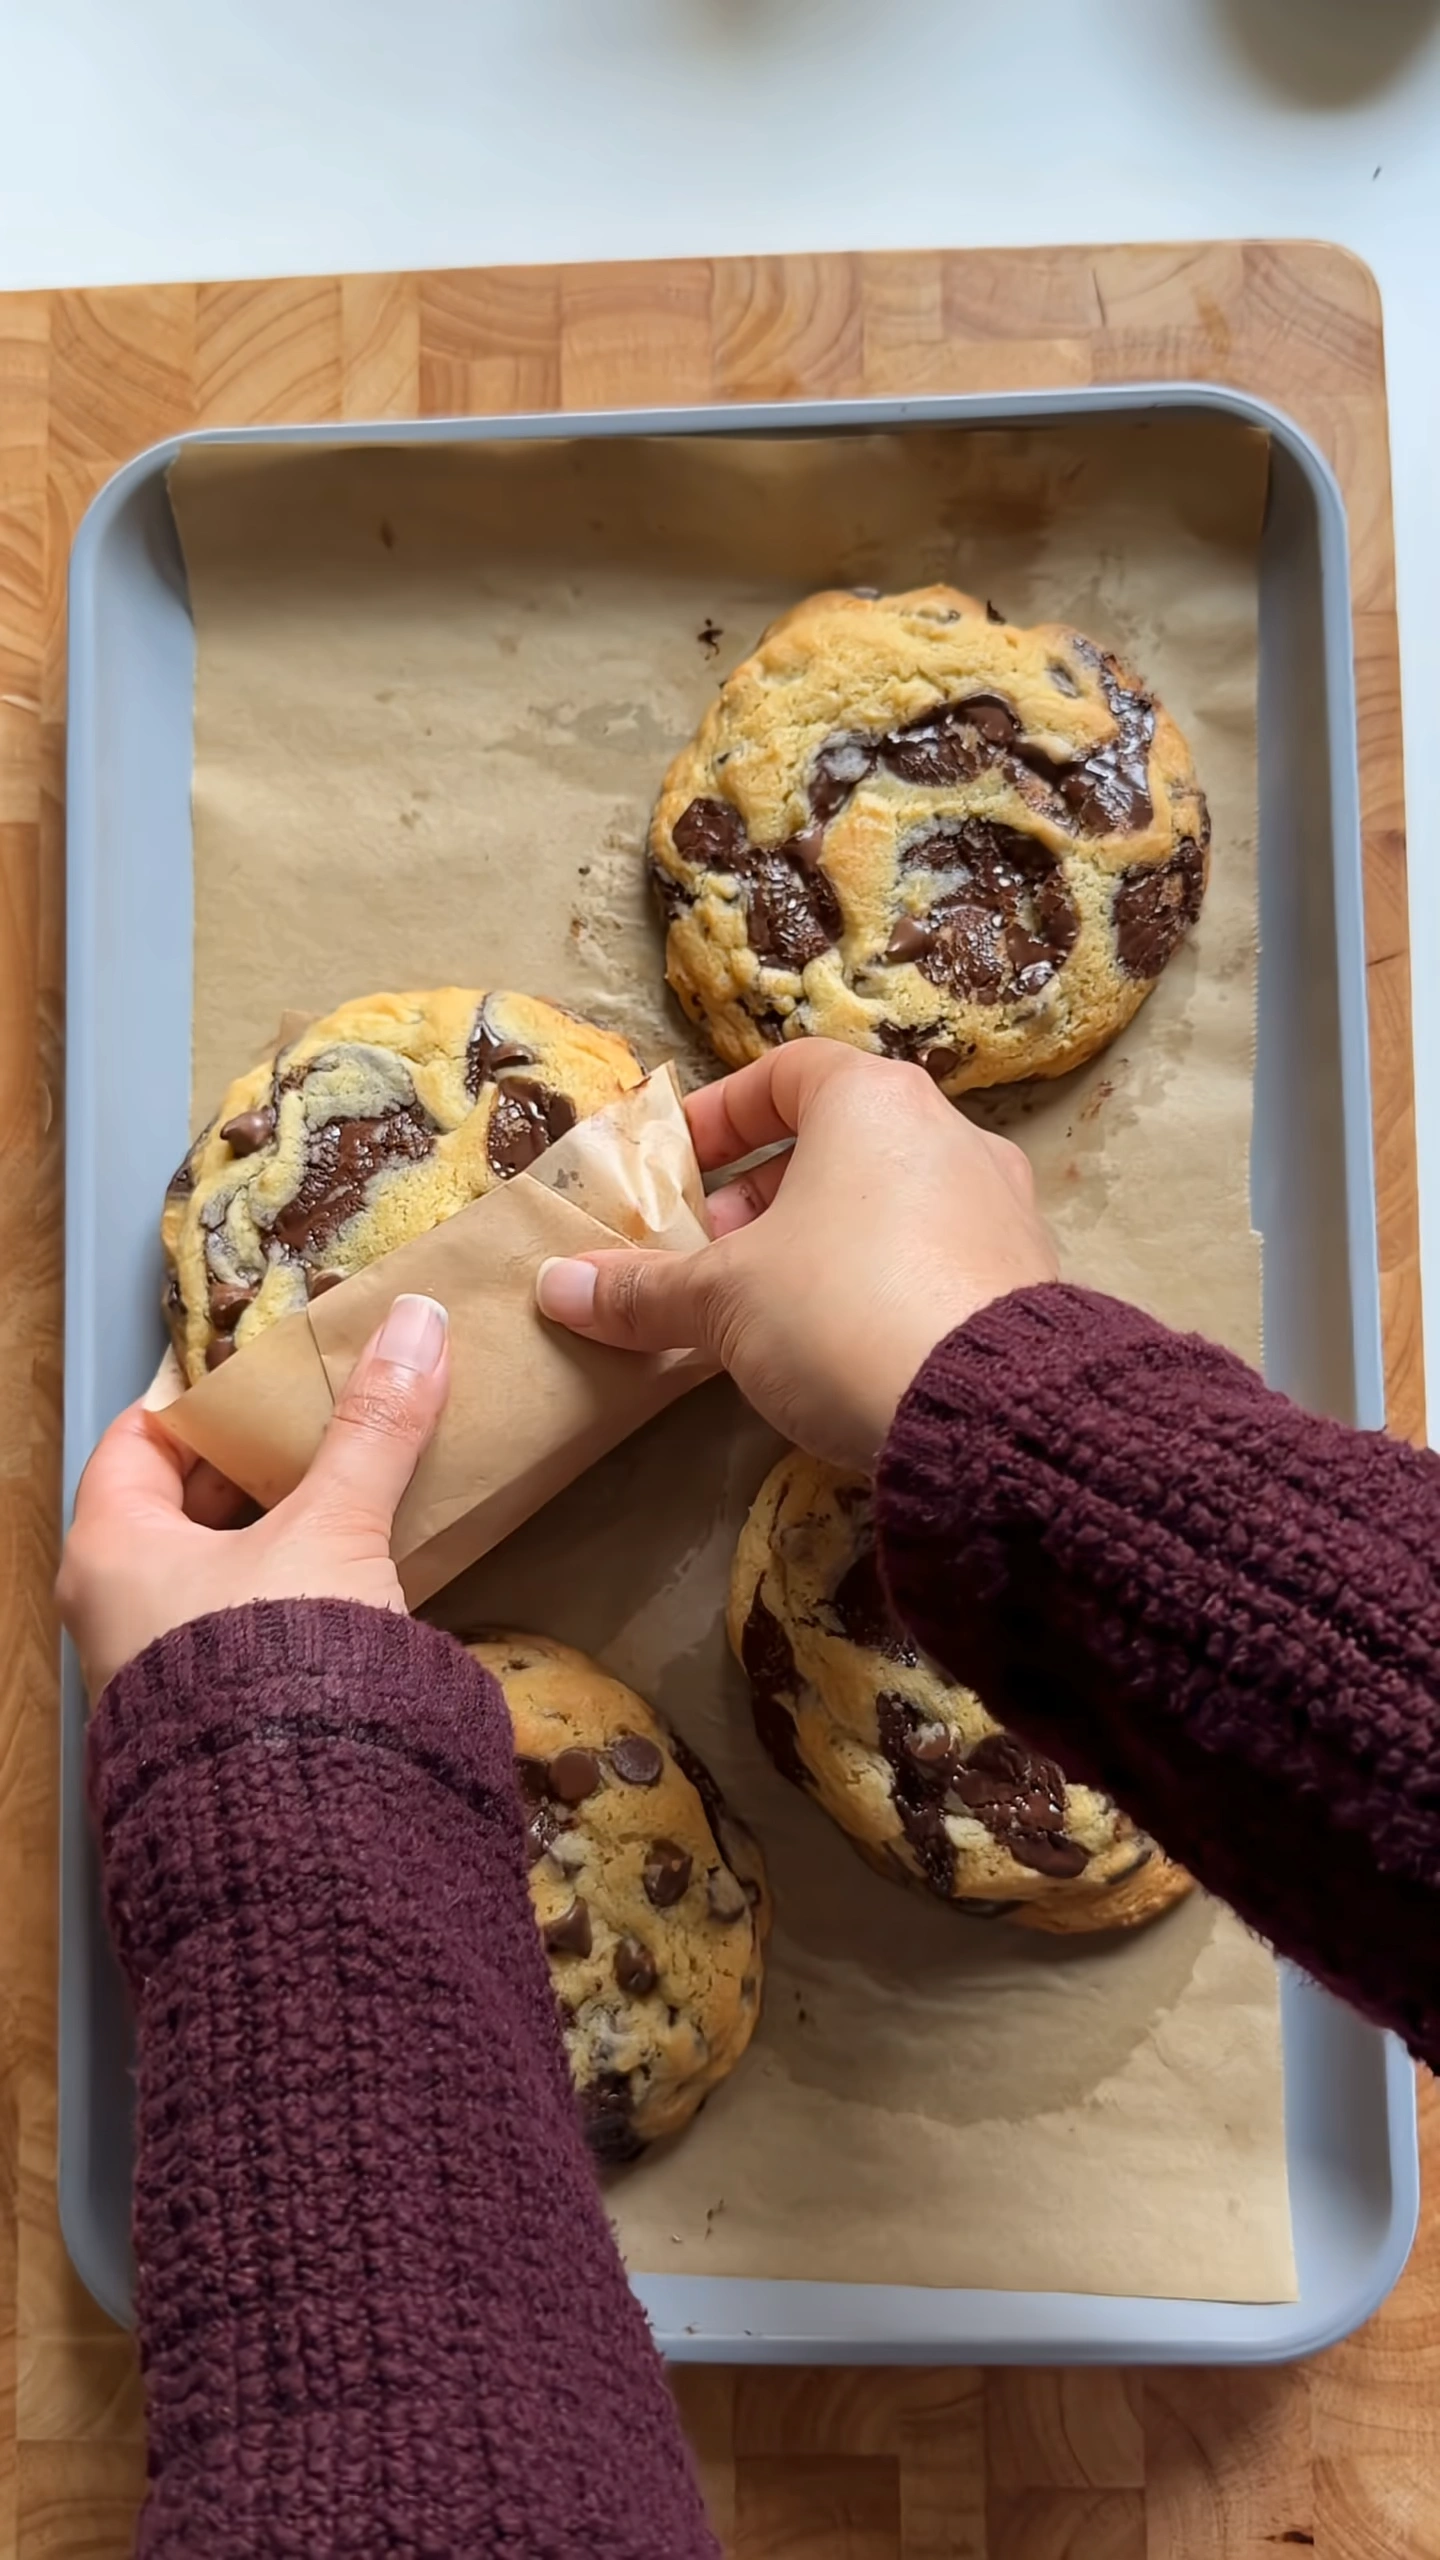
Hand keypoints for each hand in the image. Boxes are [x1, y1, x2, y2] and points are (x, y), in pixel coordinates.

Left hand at [58, 1293, 450, 1700]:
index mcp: (110, 1549)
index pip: (138, 1439)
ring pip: (217, 1569)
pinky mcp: (213, 1716)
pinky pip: (245, 1625)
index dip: (202, 1399)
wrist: (297, 1825)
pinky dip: (292, 1590)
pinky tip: (353, 1576)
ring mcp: (162, 1668)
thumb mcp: (331, 1527)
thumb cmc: (278, 1658)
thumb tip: (417, 1323)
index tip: (267, 1375)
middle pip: (180, 1504)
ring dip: (279, 1531)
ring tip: (352, 1487)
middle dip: (253, 1464)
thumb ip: (373, 1428)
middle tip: (323, 1421)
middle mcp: (115, 1610)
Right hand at [535, 1043, 1056, 1470]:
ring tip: (766, 1312)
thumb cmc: (841, 1313)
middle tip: (710, 1259)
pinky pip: (933, 1257)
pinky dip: (878, 1282)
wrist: (992, 1415)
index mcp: (875, 1101)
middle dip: (760, 1197)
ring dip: (819, 1244)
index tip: (678, 1168)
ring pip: (887, 1204)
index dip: (721, 1115)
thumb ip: (643, 1290)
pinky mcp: (1026, 1277)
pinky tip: (842, 1349)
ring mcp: (1000, 1204)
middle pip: (837, 1142)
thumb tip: (557, 1288)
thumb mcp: (723, 1301)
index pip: (785, 1073)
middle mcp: (950, 1133)